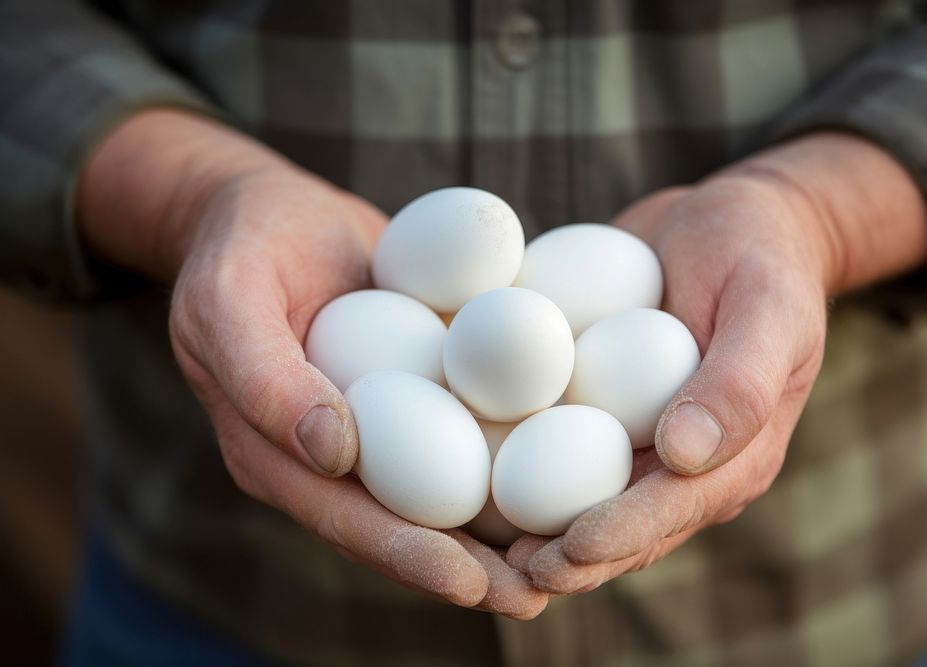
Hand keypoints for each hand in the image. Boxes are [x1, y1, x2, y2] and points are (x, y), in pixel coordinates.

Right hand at [78, 110, 546, 618]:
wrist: (272, 213)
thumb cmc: (243, 249)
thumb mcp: (230, 298)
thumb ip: (264, 376)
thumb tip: (333, 451)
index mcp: (276, 453)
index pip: (346, 519)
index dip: (409, 556)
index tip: (473, 584)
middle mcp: (329, 457)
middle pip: (403, 526)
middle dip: (469, 569)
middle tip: (540, 594)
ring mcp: (374, 430)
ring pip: (440, 494)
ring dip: (499, 532)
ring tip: (568, 559)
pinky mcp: (412, 394)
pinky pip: (460, 435)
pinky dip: (509, 462)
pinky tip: (567, 479)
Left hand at [505, 132, 926, 592]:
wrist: (731, 222)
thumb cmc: (760, 258)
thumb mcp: (767, 306)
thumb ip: (740, 381)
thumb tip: (684, 452)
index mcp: (732, 456)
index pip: (670, 511)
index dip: (618, 537)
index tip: (565, 550)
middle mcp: (682, 463)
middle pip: (620, 527)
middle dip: (566, 557)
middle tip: (507, 574)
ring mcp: (638, 439)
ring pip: (581, 499)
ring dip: (534, 529)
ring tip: (476, 548)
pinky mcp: (601, 409)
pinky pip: (558, 445)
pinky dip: (518, 467)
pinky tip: (466, 474)